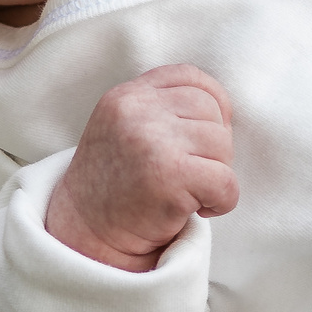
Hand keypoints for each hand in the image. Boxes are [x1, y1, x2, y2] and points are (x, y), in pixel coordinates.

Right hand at [44, 65, 237, 271]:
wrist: (86, 235)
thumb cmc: (114, 185)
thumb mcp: (123, 129)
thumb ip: (160, 109)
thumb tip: (222, 110)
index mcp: (126, 96)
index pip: (190, 77)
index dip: (214, 103)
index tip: (211, 133)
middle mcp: (136, 111)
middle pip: (211, 111)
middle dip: (214, 146)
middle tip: (193, 174)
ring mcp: (152, 142)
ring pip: (223, 145)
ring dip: (217, 173)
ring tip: (191, 191)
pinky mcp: (169, 177)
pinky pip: (226, 181)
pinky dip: (223, 201)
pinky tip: (198, 209)